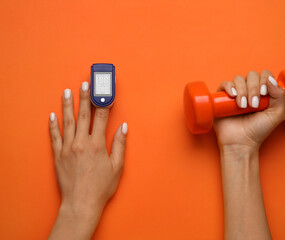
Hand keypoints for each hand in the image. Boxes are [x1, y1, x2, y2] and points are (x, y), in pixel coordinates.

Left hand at [48, 82, 126, 238]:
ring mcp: (67, 148)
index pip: (102, 116)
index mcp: (97, 144)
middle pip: (84, 115)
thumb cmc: (101, 187)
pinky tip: (52, 115)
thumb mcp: (117, 166)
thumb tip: (123, 127)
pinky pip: (54, 136)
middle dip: (85, 97)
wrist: (81, 203)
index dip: (105, 101)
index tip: (106, 91)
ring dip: (68, 105)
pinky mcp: (58, 155)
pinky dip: (53, 125)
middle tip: (86, 84)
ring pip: (68, 122)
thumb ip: (119, 144)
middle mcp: (81, 142)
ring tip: (68, 91)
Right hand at [214, 70, 284, 152]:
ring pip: (238, 79)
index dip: (264, 80)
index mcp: (263, 92)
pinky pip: (225, 84)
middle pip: (252, 75)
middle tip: (253, 104)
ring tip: (243, 106)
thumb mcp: (277, 114)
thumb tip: (270, 79)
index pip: (265, 75)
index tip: (264, 94)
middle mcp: (249, 90)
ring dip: (243, 91)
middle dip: (254, 88)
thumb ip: (280, 95)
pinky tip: (233, 97)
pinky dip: (230, 87)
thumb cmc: (259, 131)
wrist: (241, 142)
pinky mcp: (222, 98)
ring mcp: (235, 93)